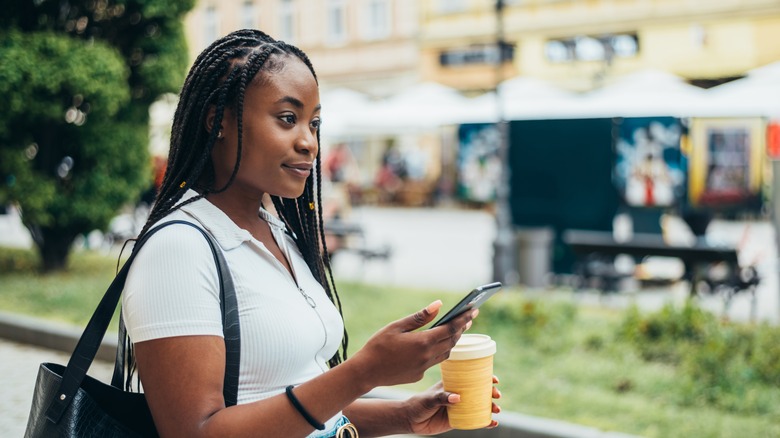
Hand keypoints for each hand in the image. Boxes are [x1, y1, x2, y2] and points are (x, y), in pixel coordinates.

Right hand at [349, 301, 475, 387]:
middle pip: (452, 341)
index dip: (463, 319)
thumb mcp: (396, 326)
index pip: (450, 329)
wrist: (366, 372)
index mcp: (423, 342)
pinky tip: (437, 344)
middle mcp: (427, 356)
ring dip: (453, 341)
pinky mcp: (419, 374)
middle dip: (462, 328)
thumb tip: (439, 305)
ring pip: (446, 353)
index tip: (473, 309)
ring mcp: (424, 367)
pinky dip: (440, 351)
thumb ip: (419, 317)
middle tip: (469, 316)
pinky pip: (435, 361)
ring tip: (457, 329)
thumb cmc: (378, 345)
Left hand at [403, 377, 501, 434]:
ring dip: (491, 407)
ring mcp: (460, 407)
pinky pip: (476, 420)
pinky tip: (493, 423)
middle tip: (496, 395)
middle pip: (480, 391)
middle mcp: (459, 394)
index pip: (471, 378)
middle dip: (492, 392)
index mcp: (453, 384)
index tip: (494, 379)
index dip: (485, 377)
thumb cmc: (419, 403)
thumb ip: (442, 397)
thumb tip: (457, 398)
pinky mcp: (459, 420)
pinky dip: (486, 422)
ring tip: (497, 410)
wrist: (412, 420)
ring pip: (481, 406)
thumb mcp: (430, 398)